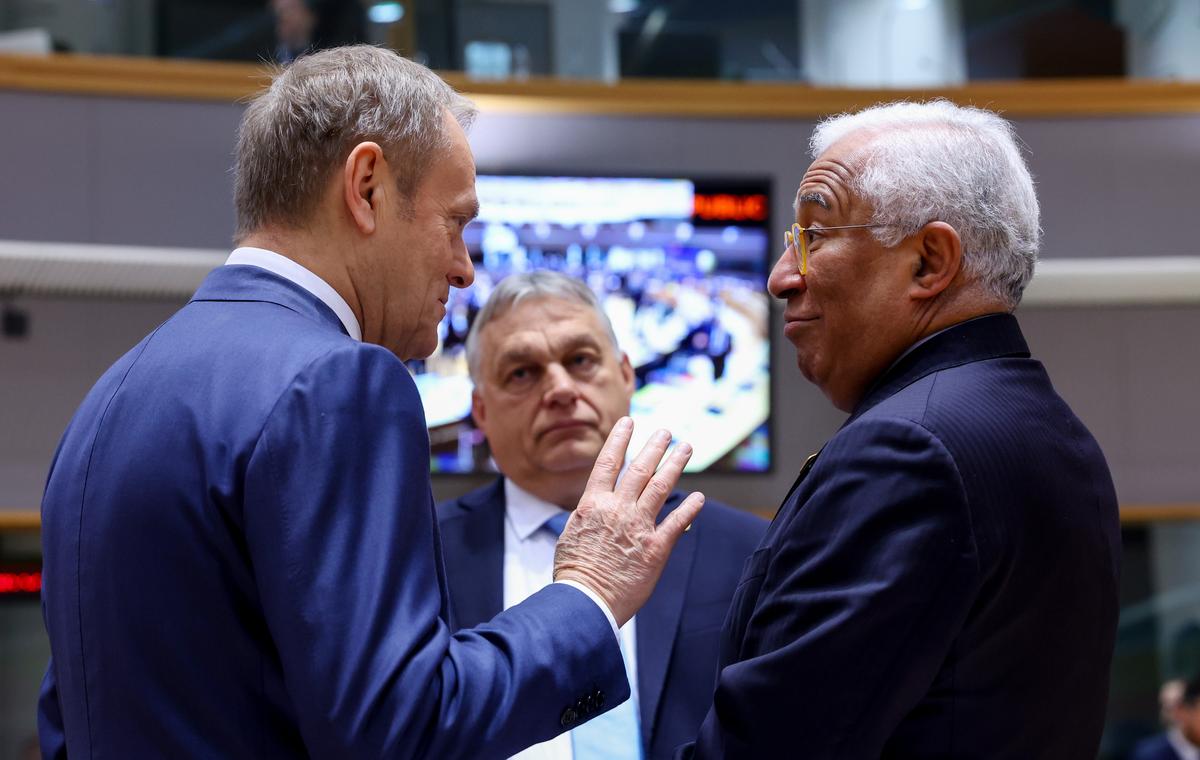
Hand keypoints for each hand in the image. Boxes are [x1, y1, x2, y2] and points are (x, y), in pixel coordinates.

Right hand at [553, 417, 704, 625]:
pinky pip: (677, 523)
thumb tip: (590, 510)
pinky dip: (690, 508)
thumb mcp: (570, 537)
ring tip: (685, 448)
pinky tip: (700, 497)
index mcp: (593, 505)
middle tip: (666, 432)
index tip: (629, 422)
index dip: (620, 440)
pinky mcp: (655, 549)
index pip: (608, 463)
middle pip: (640, 469)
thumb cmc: (573, 575)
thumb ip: (586, 519)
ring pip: (661, 487)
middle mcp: (617, 510)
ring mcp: (638, 527)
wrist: (584, 602)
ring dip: (675, 464)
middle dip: (654, 447)